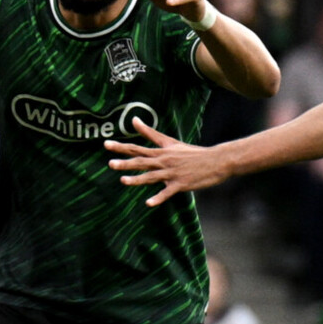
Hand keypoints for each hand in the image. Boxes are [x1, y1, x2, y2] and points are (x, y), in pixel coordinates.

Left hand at [105, 120, 232, 205]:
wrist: (216, 160)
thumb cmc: (192, 153)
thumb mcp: (171, 142)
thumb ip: (150, 133)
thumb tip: (134, 120)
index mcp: (161, 152)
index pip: (137, 148)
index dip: (121, 147)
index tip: (106, 144)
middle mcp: (164, 162)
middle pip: (141, 161)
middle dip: (125, 163)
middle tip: (110, 163)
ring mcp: (172, 173)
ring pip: (151, 176)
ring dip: (137, 179)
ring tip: (123, 180)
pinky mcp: (181, 184)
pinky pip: (167, 193)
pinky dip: (158, 198)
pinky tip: (148, 203)